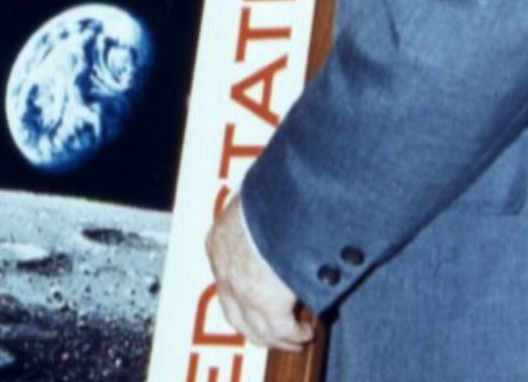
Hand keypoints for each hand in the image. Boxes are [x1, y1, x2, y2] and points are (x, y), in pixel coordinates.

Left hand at [205, 193, 312, 351]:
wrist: (286, 196)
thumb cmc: (276, 190)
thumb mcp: (260, 200)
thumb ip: (264, 215)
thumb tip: (277, 211)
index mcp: (220, 241)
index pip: (226, 279)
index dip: (245, 297)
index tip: (260, 305)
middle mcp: (225, 268)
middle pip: (235, 315)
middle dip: (257, 328)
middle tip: (277, 334)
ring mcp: (243, 289)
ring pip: (255, 330)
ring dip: (277, 338)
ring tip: (296, 339)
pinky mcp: (268, 303)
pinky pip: (283, 331)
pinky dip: (296, 336)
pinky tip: (307, 333)